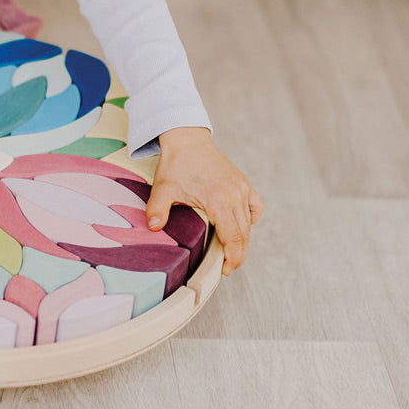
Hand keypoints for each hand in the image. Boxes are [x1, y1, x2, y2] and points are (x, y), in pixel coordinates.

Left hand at [145, 127, 264, 275]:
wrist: (187, 139)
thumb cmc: (177, 163)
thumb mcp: (163, 187)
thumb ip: (157, 209)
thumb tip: (153, 228)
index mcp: (219, 200)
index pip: (234, 238)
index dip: (233, 258)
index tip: (225, 270)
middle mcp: (235, 195)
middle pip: (244, 234)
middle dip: (237, 254)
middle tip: (226, 267)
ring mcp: (241, 188)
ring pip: (249, 223)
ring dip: (242, 239)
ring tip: (229, 251)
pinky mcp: (243, 183)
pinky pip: (254, 206)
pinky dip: (250, 218)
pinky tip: (239, 224)